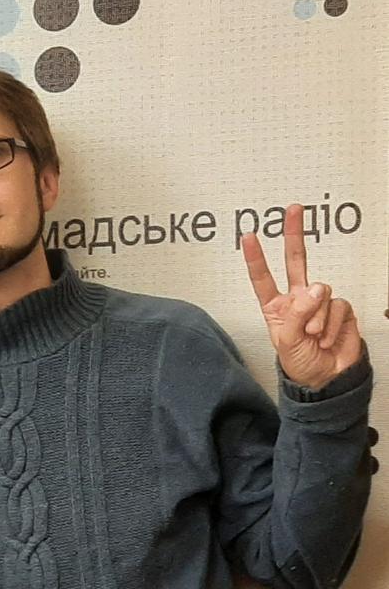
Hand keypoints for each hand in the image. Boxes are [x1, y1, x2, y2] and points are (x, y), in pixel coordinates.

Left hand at [241, 203, 361, 390]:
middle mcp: (297, 300)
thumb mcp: (286, 341)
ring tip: (313, 336)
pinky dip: (332, 324)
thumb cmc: (300, 363)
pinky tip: (327, 337)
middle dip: (294, 234)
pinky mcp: (340, 308)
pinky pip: (337, 306)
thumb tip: (314, 288)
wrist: (326, 377)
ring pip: (321, 292)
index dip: (256, 257)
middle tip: (293, 210)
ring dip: (317, 317)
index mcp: (276, 307)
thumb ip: (296, 313)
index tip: (248, 236)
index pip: (263, 278)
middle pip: (296, 261)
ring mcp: (319, 302)